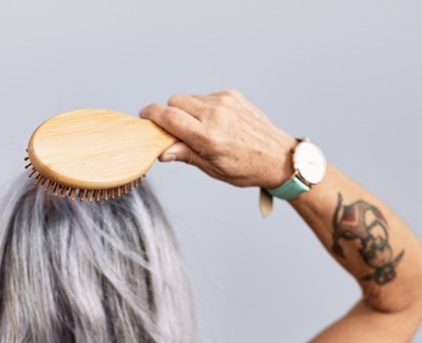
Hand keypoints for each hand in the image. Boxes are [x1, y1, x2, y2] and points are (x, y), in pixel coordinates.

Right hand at [139, 90, 297, 188]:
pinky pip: (206, 97)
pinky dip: (203, 108)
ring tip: (201, 129)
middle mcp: (215, 114)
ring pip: (190, 98)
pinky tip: (216, 123)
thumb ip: (186, 155)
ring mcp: (225, 101)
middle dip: (170, 113)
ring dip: (187, 111)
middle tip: (176, 130)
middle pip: (175, 101)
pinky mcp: (232, 95)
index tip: (144, 116)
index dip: (152, 114)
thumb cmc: (246, 167)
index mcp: (208, 136)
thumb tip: (162, 151)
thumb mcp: (213, 169)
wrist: (277, 156)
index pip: (169, 116)